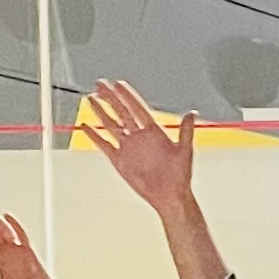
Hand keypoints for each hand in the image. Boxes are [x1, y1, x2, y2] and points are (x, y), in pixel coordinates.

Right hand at [81, 80, 196, 211]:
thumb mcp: (185, 151)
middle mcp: (139, 137)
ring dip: (101, 112)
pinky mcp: (119, 160)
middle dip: (111, 98)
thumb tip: (192, 113)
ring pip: (111, 125)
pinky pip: (104, 145)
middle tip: (100, 84)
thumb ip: (186, 131)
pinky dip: (95, 135)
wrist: (169, 195)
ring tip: (91, 98)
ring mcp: (128, 147)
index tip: (118, 83)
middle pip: (121, 112)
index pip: (137, 108)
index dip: (128, 95)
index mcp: (154, 132)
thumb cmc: (180, 175)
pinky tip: (87, 125)